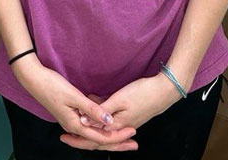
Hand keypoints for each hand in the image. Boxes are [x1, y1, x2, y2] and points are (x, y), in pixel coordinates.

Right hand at [12, 54, 137, 150]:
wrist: (33, 79)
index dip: (117, 136)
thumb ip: (92, 109)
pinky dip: (98, 125)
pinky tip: (105, 121)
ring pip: (93, 133)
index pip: (100, 138)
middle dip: (116, 142)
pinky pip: (87, 125)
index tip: (132, 132)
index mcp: (74, 124)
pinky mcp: (69, 113)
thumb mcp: (74, 96)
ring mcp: (70, 120)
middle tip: (133, 143)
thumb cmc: (52, 85)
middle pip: (97, 140)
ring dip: (108, 134)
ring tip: (124, 134)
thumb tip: (108, 121)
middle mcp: (73, 126)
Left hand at [60, 73, 180, 150]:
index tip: (63, 134)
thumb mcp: (119, 100)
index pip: (93, 138)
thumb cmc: (142, 93)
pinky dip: (102, 114)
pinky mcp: (130, 115)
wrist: (165, 90)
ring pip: (104, 126)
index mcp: (115, 126)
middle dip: (82, 135)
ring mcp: (126, 122)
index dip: (78, 137)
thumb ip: (101, 111)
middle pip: (97, 136)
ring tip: (78, 118)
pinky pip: (111, 119)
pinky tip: (96, 103)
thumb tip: (84, 121)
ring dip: (92, 123)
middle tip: (65, 135)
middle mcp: (120, 127)